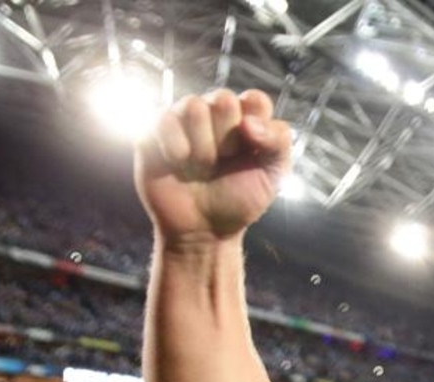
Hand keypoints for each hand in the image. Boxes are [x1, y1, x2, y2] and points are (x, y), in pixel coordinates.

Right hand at [134, 89, 291, 244]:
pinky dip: (175, 144)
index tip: (252, 151)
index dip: (255, 124)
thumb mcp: (273, 176)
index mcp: (247, 122)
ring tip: (202, 167)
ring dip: (202, 145)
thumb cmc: (239, 201)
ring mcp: (184, 121)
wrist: (203, 231)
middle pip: (224, 99)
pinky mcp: (155, 131)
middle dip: (228, 138)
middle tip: (224, 162)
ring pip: (194, 105)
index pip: (255, 99)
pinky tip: (179, 163)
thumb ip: (278, 142)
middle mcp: (215, 116)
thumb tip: (248, 122)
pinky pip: (164, 117)